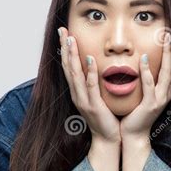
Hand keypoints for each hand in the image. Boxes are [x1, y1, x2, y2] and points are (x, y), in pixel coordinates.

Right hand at [58, 26, 120, 144]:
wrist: (108, 139)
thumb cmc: (106, 118)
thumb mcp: (98, 97)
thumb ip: (96, 83)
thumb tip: (98, 66)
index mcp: (78, 91)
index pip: (69, 67)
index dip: (65, 50)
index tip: (64, 33)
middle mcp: (77, 94)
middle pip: (67, 67)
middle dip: (64, 48)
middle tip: (62, 30)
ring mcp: (83, 100)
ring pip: (75, 74)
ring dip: (72, 56)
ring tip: (70, 39)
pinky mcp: (93, 106)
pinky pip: (90, 86)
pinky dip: (89, 72)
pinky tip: (90, 59)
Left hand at [120, 32, 170, 145]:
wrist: (132, 135)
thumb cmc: (134, 113)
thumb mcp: (141, 94)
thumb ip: (142, 80)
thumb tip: (136, 62)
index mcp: (164, 91)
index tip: (168, 36)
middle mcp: (165, 94)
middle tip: (170, 33)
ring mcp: (159, 100)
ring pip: (165, 74)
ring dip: (166, 56)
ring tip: (164, 41)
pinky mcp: (150, 105)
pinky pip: (150, 85)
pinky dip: (147, 72)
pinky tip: (144, 59)